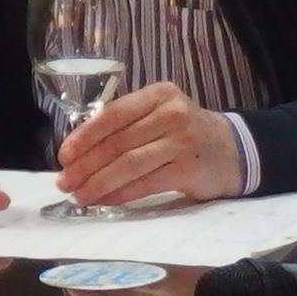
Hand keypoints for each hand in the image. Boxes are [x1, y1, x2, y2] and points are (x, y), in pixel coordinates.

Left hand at [55, 82, 243, 208]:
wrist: (233, 150)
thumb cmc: (185, 134)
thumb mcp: (160, 115)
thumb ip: (128, 125)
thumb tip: (79, 153)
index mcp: (158, 95)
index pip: (113, 114)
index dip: (85, 136)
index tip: (64, 156)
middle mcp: (171, 113)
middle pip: (118, 141)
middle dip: (86, 164)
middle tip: (64, 182)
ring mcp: (181, 141)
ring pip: (129, 164)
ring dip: (99, 182)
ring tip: (79, 195)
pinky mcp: (187, 169)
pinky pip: (145, 183)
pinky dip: (121, 193)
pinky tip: (104, 200)